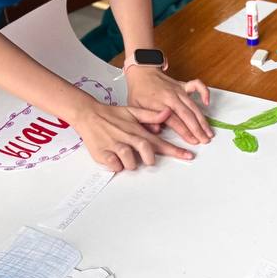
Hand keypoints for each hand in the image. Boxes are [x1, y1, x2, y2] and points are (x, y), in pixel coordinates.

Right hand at [72, 102, 195, 171]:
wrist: (88, 114)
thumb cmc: (111, 115)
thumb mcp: (132, 111)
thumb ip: (151, 115)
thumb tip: (167, 113)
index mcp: (137, 130)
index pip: (160, 142)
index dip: (175, 150)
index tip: (188, 156)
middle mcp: (128, 138)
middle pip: (147, 153)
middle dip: (149, 159)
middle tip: (145, 158)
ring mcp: (115, 146)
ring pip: (130, 162)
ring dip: (130, 163)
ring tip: (125, 156)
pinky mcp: (103, 154)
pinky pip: (115, 166)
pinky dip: (116, 165)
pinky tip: (114, 158)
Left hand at [124, 67, 213, 144]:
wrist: (142, 72)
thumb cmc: (139, 92)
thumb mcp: (135, 108)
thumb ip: (145, 120)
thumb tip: (157, 131)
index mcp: (159, 104)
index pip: (175, 121)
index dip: (185, 132)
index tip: (193, 141)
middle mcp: (171, 97)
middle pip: (187, 114)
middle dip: (198, 129)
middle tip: (205, 140)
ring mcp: (178, 91)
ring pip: (193, 106)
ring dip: (203, 119)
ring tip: (209, 131)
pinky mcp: (183, 85)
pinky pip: (197, 86)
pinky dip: (204, 92)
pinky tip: (207, 102)